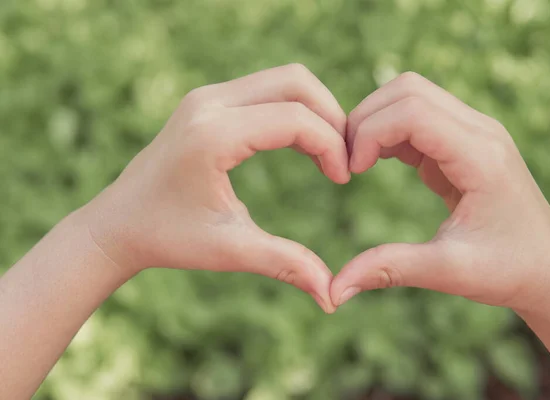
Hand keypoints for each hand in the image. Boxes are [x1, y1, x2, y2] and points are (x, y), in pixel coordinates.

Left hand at [82, 64, 349, 312]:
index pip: (295, 119)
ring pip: (284, 80)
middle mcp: (208, 103)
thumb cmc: (168, 239)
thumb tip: (332, 297)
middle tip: (343, 158)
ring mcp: (206, 97)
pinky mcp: (207, 101)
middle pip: (296, 82)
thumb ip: (285, 264)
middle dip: (331, 116)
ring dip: (315, 110)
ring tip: (327, 154)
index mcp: (212, 136)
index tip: (342, 179)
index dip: (331, 145)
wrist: (119, 223)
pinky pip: (266, 89)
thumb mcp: (230, 250)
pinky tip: (302, 146)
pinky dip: (293, 109)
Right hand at [331, 72, 549, 318]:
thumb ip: (390, 269)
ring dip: (375, 122)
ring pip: (410, 96)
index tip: (350, 172)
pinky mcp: (463, 141)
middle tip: (347, 164)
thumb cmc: (508, 270)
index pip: (412, 111)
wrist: (547, 269)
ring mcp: (473, 131)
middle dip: (366, 119)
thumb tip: (335, 290)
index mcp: (481, 156)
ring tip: (357, 164)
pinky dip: (388, 132)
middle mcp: (480, 131)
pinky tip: (375, 163)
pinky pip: (417, 117)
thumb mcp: (448, 272)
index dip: (369, 132)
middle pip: (407, 90)